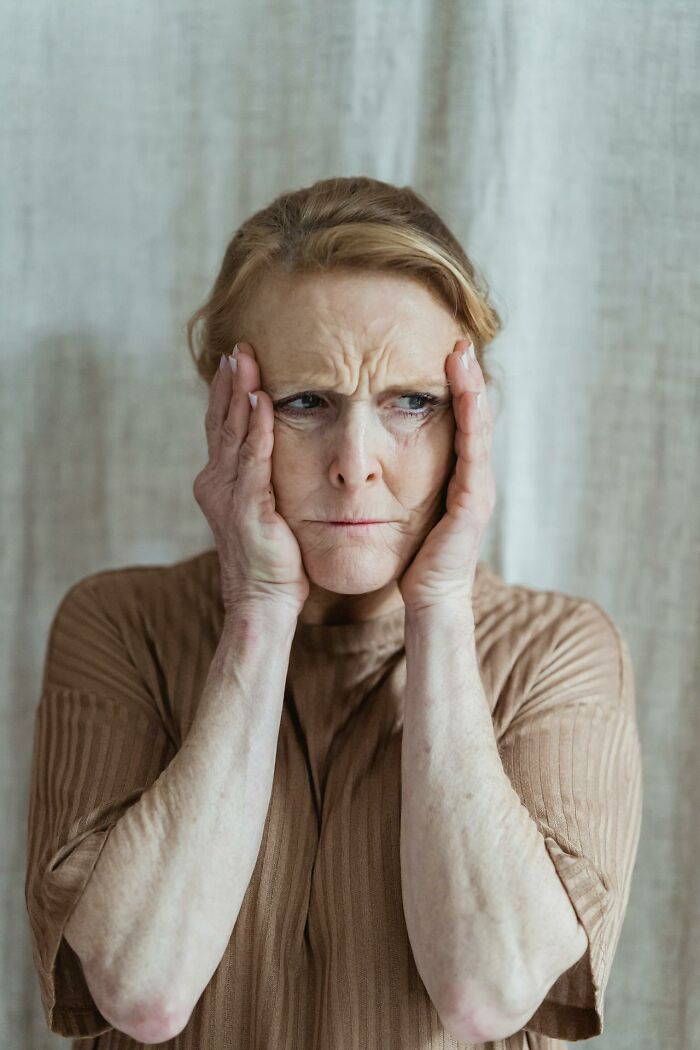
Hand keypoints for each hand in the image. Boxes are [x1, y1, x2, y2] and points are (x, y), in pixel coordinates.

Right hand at [193, 342, 309, 616]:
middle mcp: (216, 482)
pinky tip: (263, 400)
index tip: (237, 359)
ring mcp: (228, 494)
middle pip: (221, 421)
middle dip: (229, 381)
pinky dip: (257, 427)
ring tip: (245, 359)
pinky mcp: (247, 506)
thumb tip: (279, 453)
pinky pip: (253, 458)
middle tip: (238, 346)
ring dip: (239, 392)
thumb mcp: (265, 511)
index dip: (228, 392)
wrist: (263, 602)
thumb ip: (264, 480)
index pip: (222, 427)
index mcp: (219, 482)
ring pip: (233, 432)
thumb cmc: (272, 561)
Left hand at [397, 338, 495, 613]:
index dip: (456, 388)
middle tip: (458, 340)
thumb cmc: (414, 557)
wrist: (428, 597)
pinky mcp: (473, 500)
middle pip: (474, 417)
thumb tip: (374, 458)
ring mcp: (478, 487)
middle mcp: (473, 477)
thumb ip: (401, 481)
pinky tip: (467, 394)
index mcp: (458, 477)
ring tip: (463, 354)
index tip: (444, 352)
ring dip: (472, 388)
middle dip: (468, 378)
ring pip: (478, 427)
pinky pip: (474, 450)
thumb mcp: (406, 508)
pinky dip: (472, 418)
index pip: (459, 423)